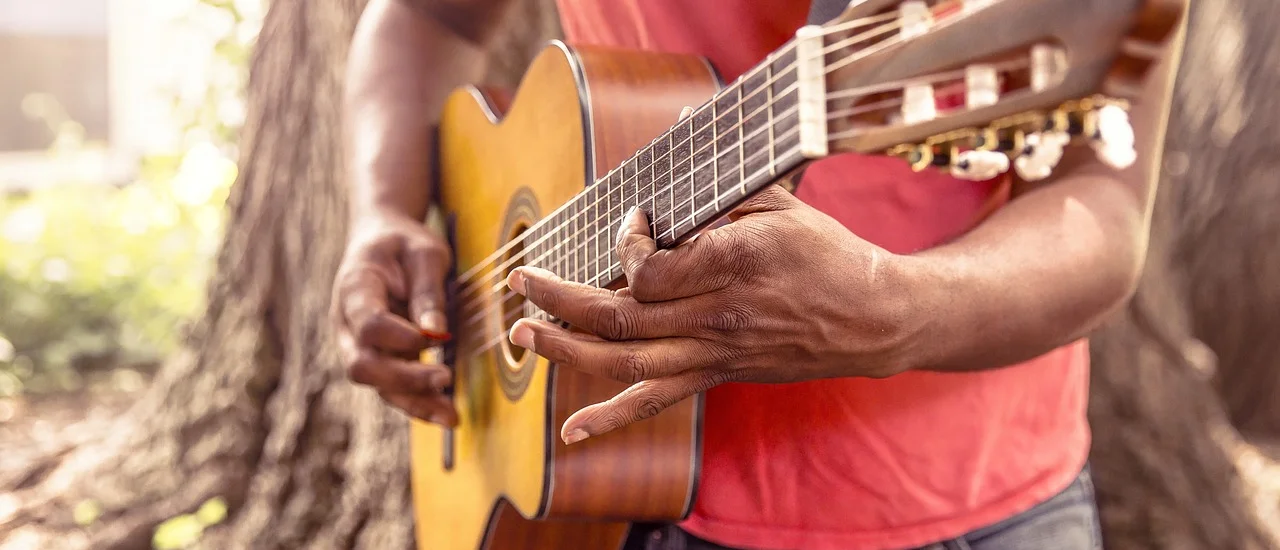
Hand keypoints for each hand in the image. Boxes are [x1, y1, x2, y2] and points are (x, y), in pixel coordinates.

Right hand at [332, 211, 456, 425]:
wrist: (380, 240)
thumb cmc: (404, 244)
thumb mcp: (424, 252)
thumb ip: (428, 291)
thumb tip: (436, 334)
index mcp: (355, 288)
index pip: (367, 322)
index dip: (397, 336)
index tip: (432, 339)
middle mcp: (347, 324)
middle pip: (362, 364)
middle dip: (403, 379)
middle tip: (445, 378)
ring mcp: (358, 345)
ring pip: (377, 385)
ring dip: (414, 402)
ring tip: (451, 417)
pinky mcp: (378, 359)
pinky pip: (392, 389)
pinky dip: (418, 402)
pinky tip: (446, 414)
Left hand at [506, 185, 920, 443]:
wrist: (871, 318)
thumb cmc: (826, 254)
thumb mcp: (780, 203)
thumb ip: (722, 182)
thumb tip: (681, 127)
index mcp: (733, 265)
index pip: (649, 269)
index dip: (623, 245)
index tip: (630, 222)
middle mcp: (717, 317)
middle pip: (619, 317)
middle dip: (559, 299)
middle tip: (520, 280)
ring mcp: (714, 353)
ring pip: (624, 361)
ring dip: (565, 350)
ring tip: (522, 334)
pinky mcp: (716, 376)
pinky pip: (656, 402)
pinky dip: (611, 418)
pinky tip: (572, 434)